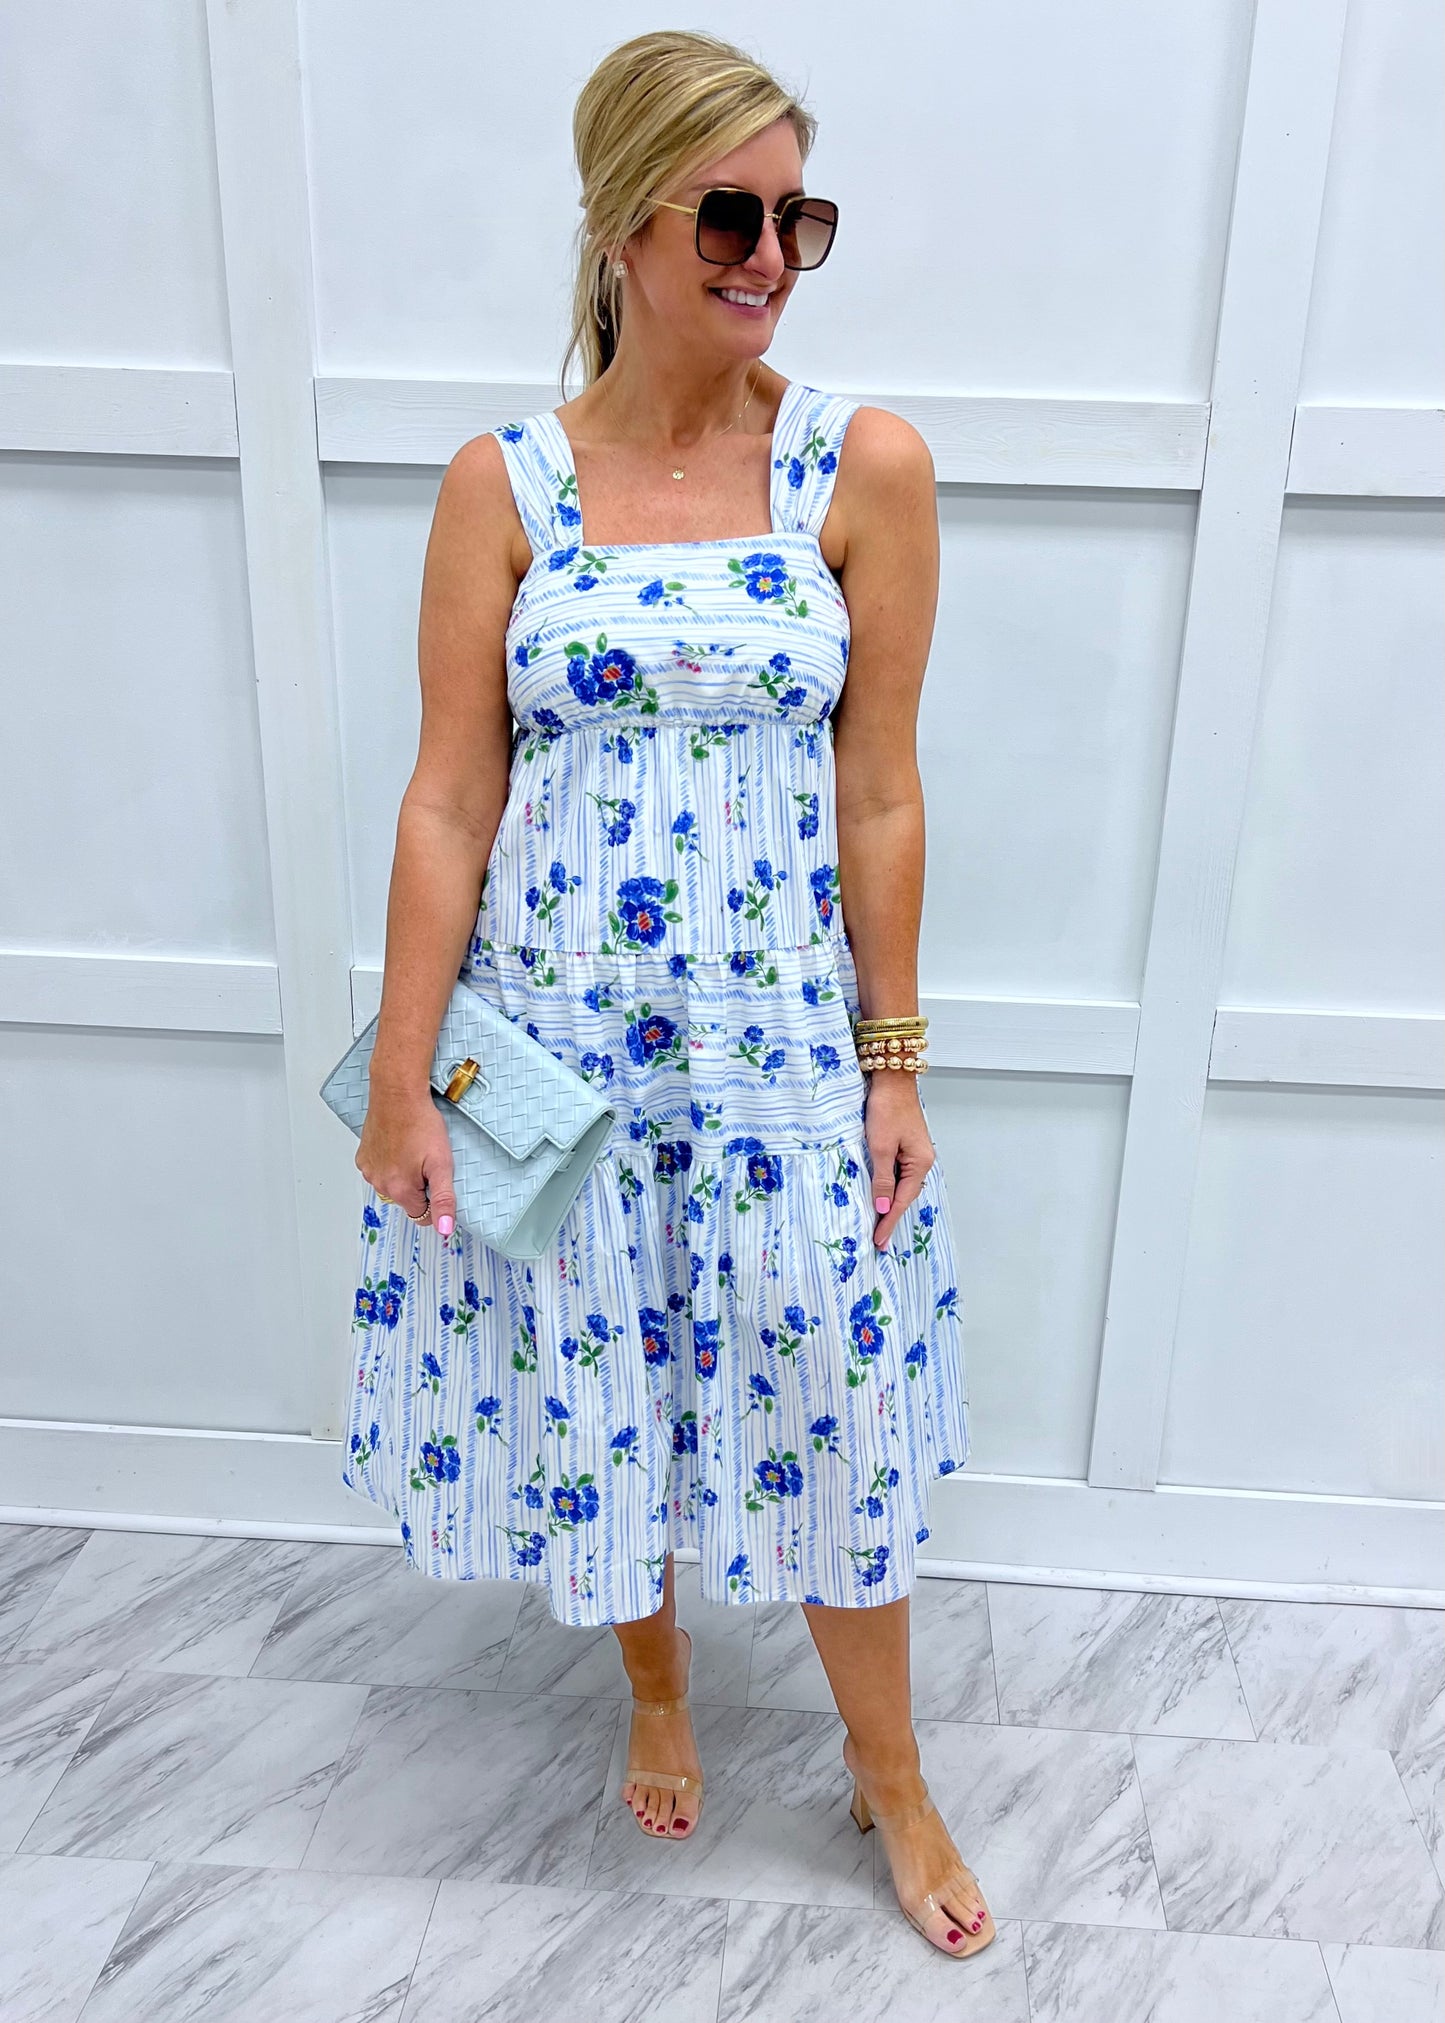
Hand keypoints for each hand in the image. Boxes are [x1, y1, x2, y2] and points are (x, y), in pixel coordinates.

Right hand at [356, 1086, 458, 1236]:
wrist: (398, 1094)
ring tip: (412, 1148)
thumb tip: (444, 1229)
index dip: (434, 1198)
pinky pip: (380, 1170)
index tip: (436, 1177)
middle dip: (419, 1185)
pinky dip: (390, 1162)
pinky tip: (399, 1143)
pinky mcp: (363, 1157)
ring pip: (393, 1185)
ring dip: (404, 1173)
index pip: (422, 1215)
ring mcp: (368, 1170)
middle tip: (426, 1158)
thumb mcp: (442, 1163)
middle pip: (407, 1200)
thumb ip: (444, 1199)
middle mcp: (379, 1184)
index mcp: (399, 1190)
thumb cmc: (421, 1123)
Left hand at [863, 1074, 933, 1248]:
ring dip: (889, 1203)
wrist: (891, 1079)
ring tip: (877, 1223)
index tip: (879, 1241)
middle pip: (905, 1195)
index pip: (902, 1201)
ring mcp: (914, 1153)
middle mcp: (922, 1160)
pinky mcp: (905, 1145)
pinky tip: (880, 1195)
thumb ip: (882, 1179)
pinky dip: (888, 1187)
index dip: (889, 1222)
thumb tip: (883, 1208)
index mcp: (920, 1163)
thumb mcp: (880, 1147)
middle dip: (891, 1217)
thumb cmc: (886, 1109)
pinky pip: (897, 1173)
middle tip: (878, 1239)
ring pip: (901, 1185)